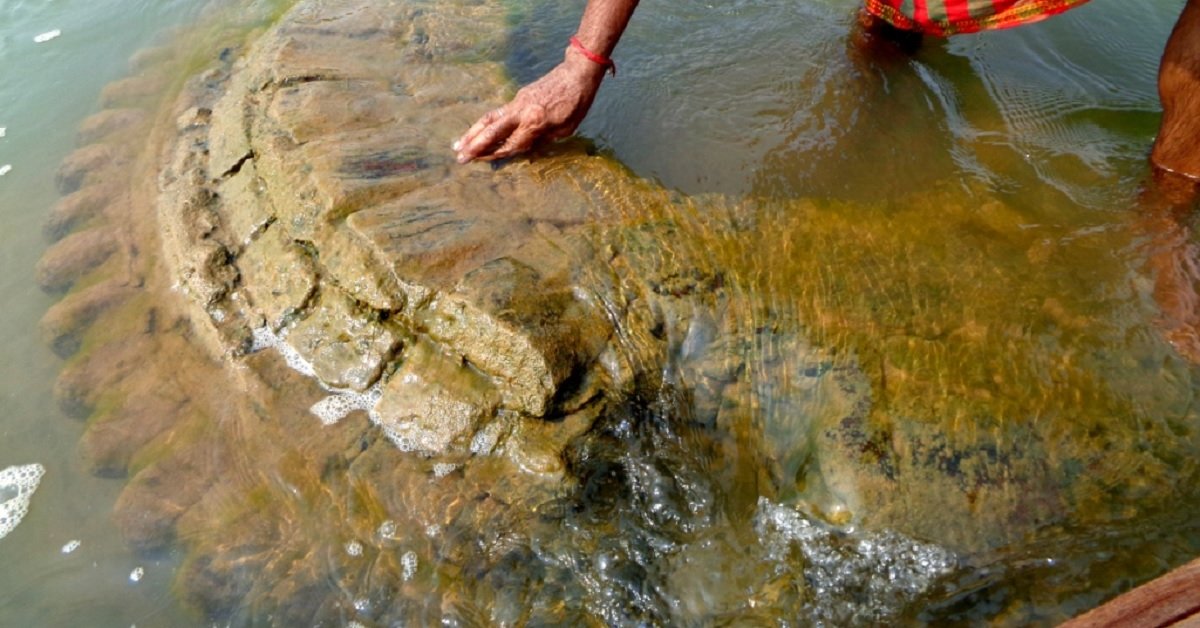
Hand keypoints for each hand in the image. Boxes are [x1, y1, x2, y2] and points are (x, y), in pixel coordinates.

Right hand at [454, 55, 605, 162]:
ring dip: (472, 132)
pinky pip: (498, 112)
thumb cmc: (576, 104)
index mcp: (535, 122)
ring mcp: (517, 102)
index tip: (483, 161)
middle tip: (460, 157)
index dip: (498, 154)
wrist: (576, 73)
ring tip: (458, 144)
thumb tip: (526, 149)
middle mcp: (521, 112)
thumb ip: (543, 139)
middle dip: (475, 145)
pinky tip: (477, 131)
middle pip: (492, 131)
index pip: (512, 144)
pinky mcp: (518, 96)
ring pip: (489, 119)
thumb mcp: (566, 129)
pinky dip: (485, 123)